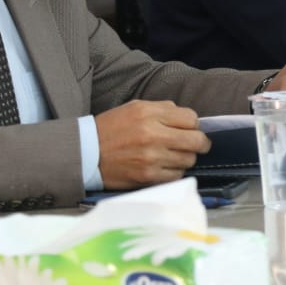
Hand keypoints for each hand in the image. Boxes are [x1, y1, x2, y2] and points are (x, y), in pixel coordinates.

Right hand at [94, 100, 209, 188]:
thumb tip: (188, 118)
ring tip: (173, 155)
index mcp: (149, 113)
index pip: (191, 118)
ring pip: (189, 159)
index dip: (192, 124)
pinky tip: (164, 166)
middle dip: (199, 142)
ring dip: (185, 157)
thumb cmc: (112, 128)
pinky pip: (176, 175)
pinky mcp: (148, 176)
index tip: (188, 128)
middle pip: (196, 140)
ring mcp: (152, 157)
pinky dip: (174, 171)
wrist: (86, 152)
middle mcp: (153, 135)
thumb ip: (163, 109)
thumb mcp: (135, 107)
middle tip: (195, 144)